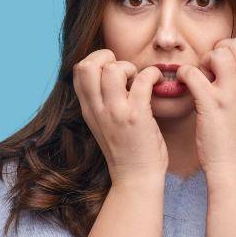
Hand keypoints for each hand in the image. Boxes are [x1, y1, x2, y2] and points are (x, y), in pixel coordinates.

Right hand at [72, 49, 167, 185]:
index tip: (113, 69)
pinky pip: (142, 80)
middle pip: (87, 65)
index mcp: (89, 110)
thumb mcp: (103, 124)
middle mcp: (97, 109)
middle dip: (108, 58)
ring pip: (113, 70)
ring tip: (139, 79)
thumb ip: (102, 102)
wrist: (136, 179)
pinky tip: (157, 81)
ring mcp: (116, 113)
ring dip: (130, 67)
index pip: (78, 70)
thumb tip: (112, 75)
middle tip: (124, 71)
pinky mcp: (136, 117)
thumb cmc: (127, 150)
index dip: (96, 60)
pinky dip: (152, 74)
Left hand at [175, 36, 235, 180]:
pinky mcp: (210, 105)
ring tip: (199, 77)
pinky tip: (183, 85)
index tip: (223, 67)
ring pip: (219, 53)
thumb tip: (234, 74)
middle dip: (219, 49)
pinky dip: (184, 75)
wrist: (234, 169)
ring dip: (204, 59)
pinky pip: (193, 73)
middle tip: (209, 69)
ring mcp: (230, 96)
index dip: (235, 51)